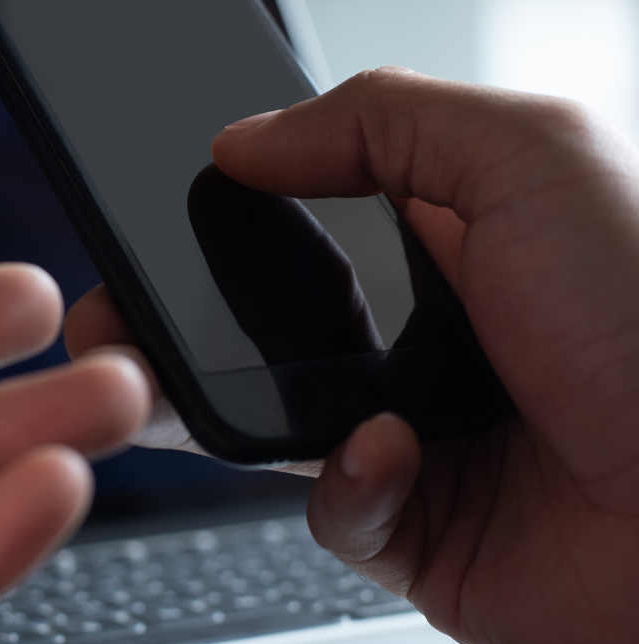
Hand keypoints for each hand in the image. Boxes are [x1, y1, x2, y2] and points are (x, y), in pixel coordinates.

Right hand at [66, 67, 638, 643]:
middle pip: (261, 319)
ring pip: (266, 414)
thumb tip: (244, 140)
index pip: (300, 215)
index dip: (220, 216)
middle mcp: (421, 334)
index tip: (149, 219)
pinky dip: (345, 481)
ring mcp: (412, 432)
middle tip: (113, 319)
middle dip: (175, 320)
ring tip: (153, 385)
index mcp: (445, 239)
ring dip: (206, 401)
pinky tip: (389, 457)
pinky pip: (331, 505)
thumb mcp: (530, 156)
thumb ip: (380, 118)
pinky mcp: (413, 525)